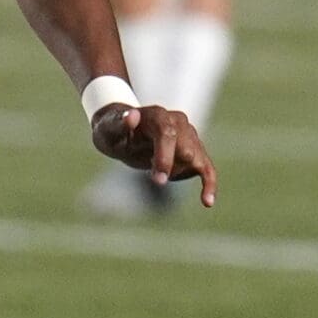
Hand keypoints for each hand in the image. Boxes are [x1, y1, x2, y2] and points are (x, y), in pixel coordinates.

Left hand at [91, 103, 217, 207]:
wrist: (121, 133)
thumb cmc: (112, 130)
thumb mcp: (108, 128)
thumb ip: (120, 123)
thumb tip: (133, 115)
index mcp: (158, 115)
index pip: (168, 133)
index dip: (165, 156)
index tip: (158, 179)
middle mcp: (178, 122)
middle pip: (185, 150)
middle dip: (171, 168)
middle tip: (155, 180)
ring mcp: (189, 136)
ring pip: (195, 160)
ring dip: (176, 173)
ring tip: (155, 172)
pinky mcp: (194, 151)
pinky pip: (207, 168)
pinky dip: (209, 184)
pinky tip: (207, 203)